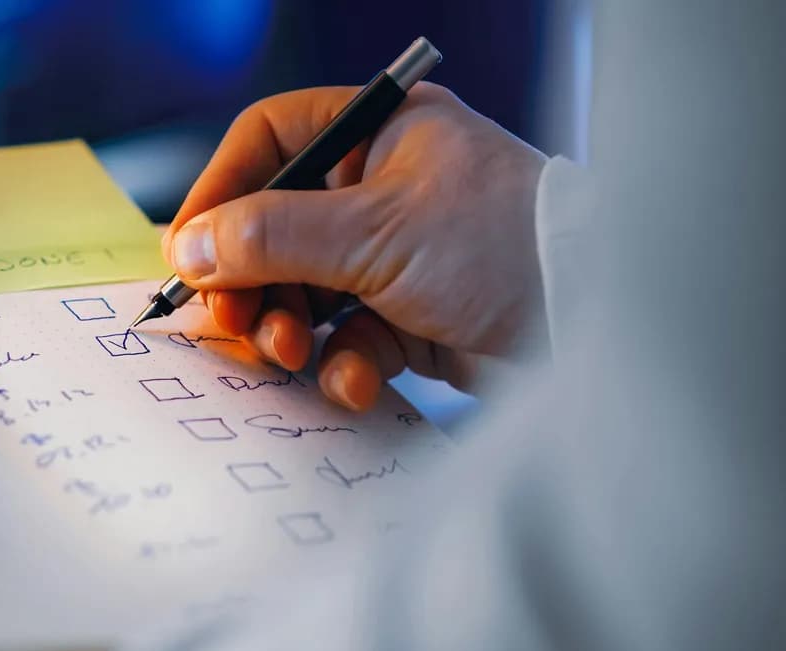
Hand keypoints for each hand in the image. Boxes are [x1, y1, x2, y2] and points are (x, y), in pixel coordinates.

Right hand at [162, 83, 546, 409]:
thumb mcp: (375, 231)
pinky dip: (343, 365)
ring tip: (296, 355)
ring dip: (291, 331)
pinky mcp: (410, 317)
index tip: (188, 253)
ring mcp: (395, 256)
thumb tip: (190, 247)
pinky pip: (347, 339)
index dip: (219, 194)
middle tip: (239, 326)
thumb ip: (273, 236)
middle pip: (275, 230)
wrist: (597, 327)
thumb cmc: (501, 245)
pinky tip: (360, 381)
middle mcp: (382, 189)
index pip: (269, 143)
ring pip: (304, 292)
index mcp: (379, 135)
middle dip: (253, 284)